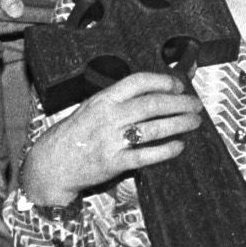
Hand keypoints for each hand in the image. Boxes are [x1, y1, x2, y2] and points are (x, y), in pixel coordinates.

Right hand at [22, 69, 205, 207]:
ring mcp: (110, 140)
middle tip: (196, 105)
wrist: (50, 165)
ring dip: (178, 124)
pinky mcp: (113, 163)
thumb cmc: (73, 135)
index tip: (179, 85)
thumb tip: (153, 94)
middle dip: (179, 103)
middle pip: (152, 104)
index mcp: (102, 99)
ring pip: (153, 128)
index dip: (162, 81)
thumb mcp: (91, 108)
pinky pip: (146, 155)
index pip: (137, 81)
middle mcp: (107, 117)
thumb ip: (117, 101)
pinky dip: (166, 150)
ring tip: (194, 122)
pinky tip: (178, 146)